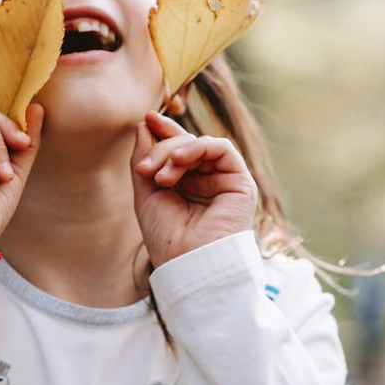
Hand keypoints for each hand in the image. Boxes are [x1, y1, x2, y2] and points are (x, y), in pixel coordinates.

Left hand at [130, 111, 257, 266]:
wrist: (188, 265)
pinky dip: (197, 147)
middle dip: (161, 148)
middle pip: (186, 145)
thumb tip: (144, 124)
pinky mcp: (240, 183)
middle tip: (144, 169)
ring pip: (201, 145)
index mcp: (187, 185)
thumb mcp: (146, 193)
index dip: (163, 131)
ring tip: (159, 176)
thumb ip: (145, 159)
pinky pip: (222, 148)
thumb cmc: (167, 238)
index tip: (146, 119)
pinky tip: (178, 161)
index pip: (178, 149)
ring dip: (175, 152)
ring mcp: (224, 181)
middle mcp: (207, 181)